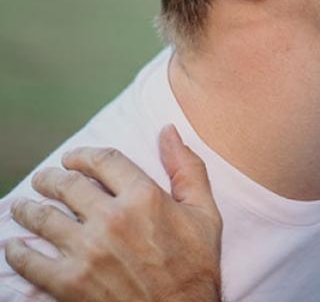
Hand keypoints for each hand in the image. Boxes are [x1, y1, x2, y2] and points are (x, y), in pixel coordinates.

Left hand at [5, 125, 222, 301]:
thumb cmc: (194, 267)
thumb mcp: (204, 212)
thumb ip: (187, 168)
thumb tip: (169, 131)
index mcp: (144, 197)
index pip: (103, 161)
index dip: (83, 155)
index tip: (72, 158)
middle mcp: (113, 218)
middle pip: (68, 185)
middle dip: (51, 178)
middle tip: (43, 179)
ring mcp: (88, 251)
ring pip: (45, 218)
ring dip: (29, 209)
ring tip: (23, 207)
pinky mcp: (70, 283)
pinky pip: (32, 262)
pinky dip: (18, 252)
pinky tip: (14, 247)